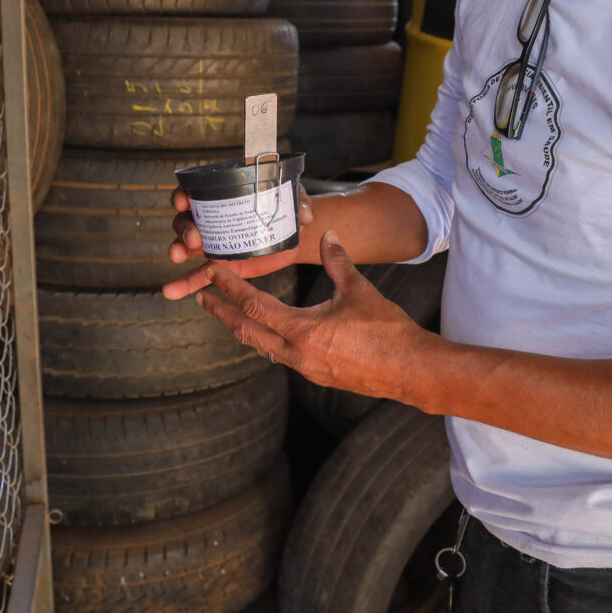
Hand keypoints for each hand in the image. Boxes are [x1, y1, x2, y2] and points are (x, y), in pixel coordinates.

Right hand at [163, 184, 313, 299]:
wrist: (292, 235)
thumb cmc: (287, 210)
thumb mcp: (294, 201)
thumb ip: (299, 203)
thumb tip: (304, 214)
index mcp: (225, 196)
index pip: (196, 191)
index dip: (185, 193)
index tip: (184, 200)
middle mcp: (212, 218)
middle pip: (186, 219)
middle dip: (184, 227)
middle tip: (194, 238)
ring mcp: (213, 243)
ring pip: (186, 246)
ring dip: (178, 249)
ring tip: (178, 257)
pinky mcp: (219, 266)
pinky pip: (197, 276)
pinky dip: (184, 283)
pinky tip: (171, 291)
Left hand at [192, 230, 434, 401]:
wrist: (410, 370)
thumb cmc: (387, 331)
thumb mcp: (359, 290)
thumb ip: (339, 262)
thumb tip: (328, 237)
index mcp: (302, 330)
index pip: (254, 305)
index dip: (229, 287)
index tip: (211, 274)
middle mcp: (296, 353)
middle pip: (246, 331)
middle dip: (222, 312)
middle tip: (201, 296)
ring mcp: (305, 367)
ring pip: (261, 346)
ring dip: (242, 327)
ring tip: (228, 313)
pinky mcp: (316, 374)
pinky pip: (281, 355)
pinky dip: (266, 339)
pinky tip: (267, 332)